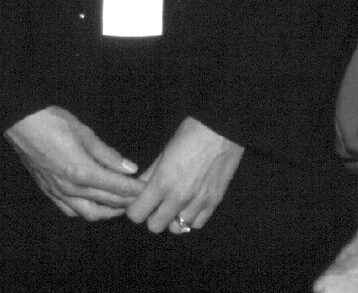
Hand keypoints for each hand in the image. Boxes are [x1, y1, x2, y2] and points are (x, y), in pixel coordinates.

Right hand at [4, 107, 145, 220]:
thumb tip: (129, 168)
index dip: (134, 190)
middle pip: (106, 203)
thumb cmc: (52, 121)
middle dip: (126, 202)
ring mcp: (57, 192)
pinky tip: (94, 204)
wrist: (20, 122)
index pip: (116, 187)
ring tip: (121, 205)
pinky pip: (70, 210)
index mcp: (82, 172)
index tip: (148, 190)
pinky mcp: (48, 191)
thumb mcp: (84, 132)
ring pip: (88, 213)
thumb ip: (107, 154)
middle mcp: (70, 188)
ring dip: (107, 211)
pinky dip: (86, 211)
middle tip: (140, 199)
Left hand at [125, 116, 244, 233]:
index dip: (135, 209)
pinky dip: (191, 218)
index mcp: (162, 183)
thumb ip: (150, 174)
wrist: (222, 128)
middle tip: (156, 203)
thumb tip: (138, 188)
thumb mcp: (164, 152)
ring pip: (177, 228)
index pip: (137, 214)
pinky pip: (197, 224)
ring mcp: (198, 203)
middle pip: (155, 227)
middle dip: (152, 216)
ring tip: (176, 203)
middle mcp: (178, 198)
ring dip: (173, 218)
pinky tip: (191, 205)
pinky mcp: (214, 203)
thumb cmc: (190, 134)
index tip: (139, 202)